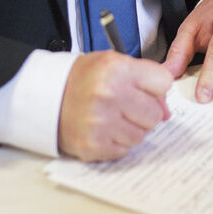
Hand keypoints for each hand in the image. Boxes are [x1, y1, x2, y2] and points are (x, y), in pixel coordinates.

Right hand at [58, 52, 172, 160]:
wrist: (46, 98)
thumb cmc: (83, 79)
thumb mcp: (112, 63)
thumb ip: (144, 79)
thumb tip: (166, 111)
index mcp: (116, 69)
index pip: (163, 83)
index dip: (155, 87)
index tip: (143, 88)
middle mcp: (110, 96)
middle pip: (155, 114)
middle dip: (144, 111)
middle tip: (126, 106)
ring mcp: (101, 123)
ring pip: (142, 135)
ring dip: (131, 128)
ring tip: (112, 117)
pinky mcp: (94, 146)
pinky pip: (124, 150)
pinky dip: (117, 142)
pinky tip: (103, 129)